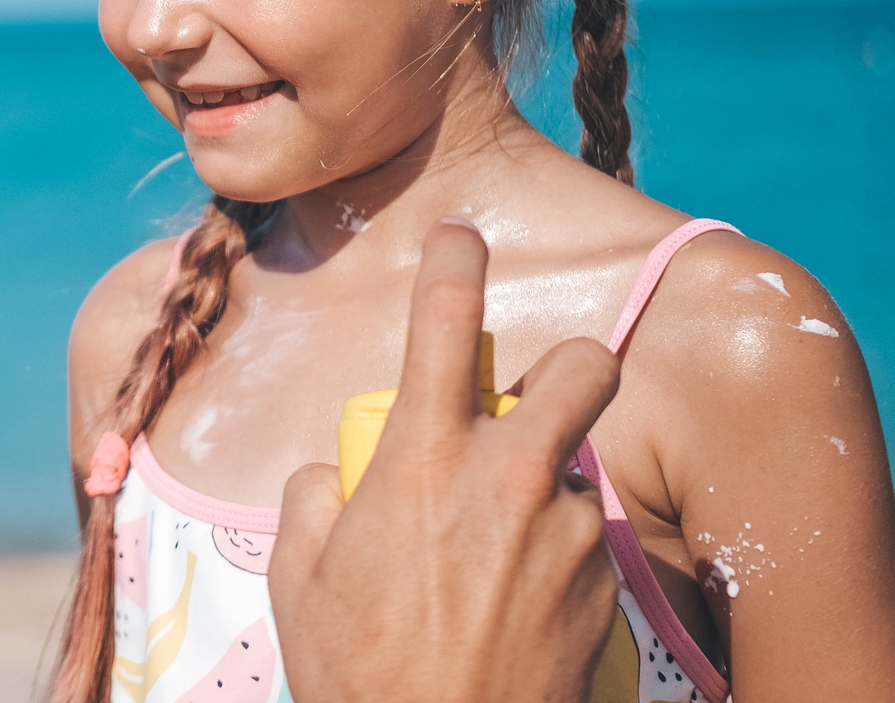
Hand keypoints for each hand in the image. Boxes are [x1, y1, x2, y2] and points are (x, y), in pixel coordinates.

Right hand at [268, 221, 621, 702]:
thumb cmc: (359, 670)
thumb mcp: (299, 572)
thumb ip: (318, 495)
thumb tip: (341, 473)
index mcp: (422, 458)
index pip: (445, 322)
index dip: (455, 263)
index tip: (460, 239)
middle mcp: (508, 478)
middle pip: (584, 367)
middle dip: (568, 367)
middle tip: (533, 401)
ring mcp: (565, 532)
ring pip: (572, 470)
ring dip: (540, 491)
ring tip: (492, 556)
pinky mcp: (601, 586)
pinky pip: (579, 543)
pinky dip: (548, 559)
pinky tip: (510, 606)